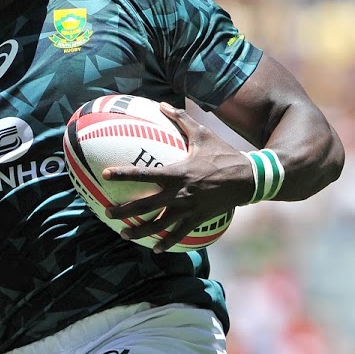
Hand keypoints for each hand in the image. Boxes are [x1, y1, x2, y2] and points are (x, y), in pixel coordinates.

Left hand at [103, 103, 251, 251]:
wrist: (248, 178)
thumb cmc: (224, 154)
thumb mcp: (202, 134)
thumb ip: (181, 119)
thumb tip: (163, 104)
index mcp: (177, 173)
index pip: (144, 174)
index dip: (123, 174)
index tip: (105, 175)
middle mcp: (179, 194)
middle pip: (145, 206)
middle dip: (125, 211)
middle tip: (108, 213)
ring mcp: (188, 209)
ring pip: (159, 224)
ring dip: (140, 232)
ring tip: (124, 235)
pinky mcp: (199, 219)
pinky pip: (180, 234)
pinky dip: (168, 243)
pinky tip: (156, 249)